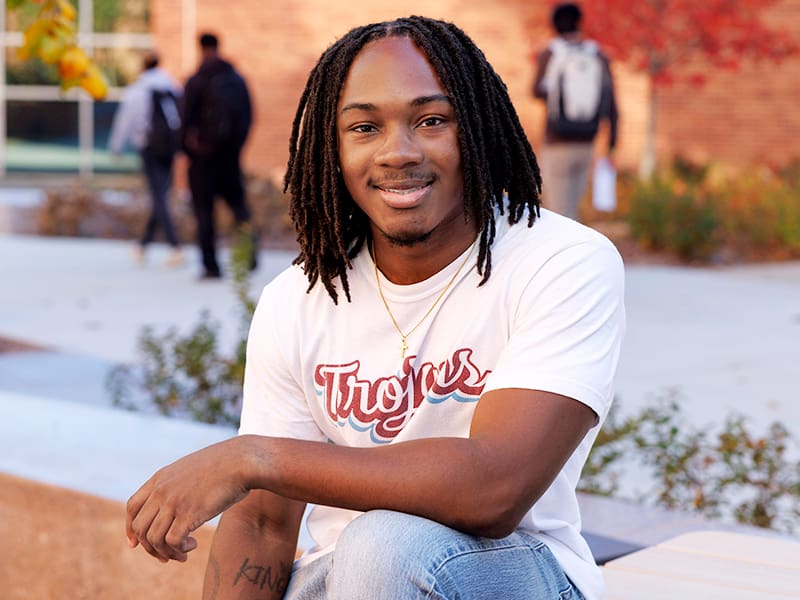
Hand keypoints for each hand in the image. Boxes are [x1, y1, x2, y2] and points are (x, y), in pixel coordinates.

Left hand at [125, 438, 250, 562]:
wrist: (242, 461)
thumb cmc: (225, 466)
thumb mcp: (193, 470)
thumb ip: (179, 484)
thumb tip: (178, 505)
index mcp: (160, 478)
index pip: (133, 507)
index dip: (131, 529)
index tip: (137, 543)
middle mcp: (162, 490)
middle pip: (140, 527)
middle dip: (150, 547)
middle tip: (166, 555)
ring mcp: (173, 502)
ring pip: (153, 538)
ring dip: (166, 553)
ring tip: (183, 554)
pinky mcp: (189, 514)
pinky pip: (172, 542)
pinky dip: (179, 550)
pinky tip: (193, 546)